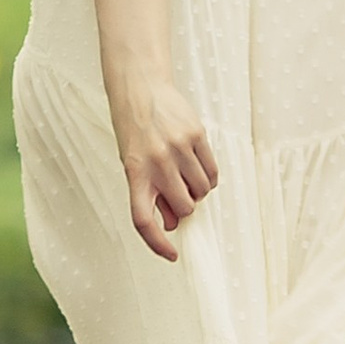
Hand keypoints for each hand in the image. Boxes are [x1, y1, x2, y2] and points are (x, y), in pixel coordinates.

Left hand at [108, 73, 217, 261]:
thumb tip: (170, 224)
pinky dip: (208, 178)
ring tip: (185, 175)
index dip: (157, 244)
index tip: (170, 255)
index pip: (144, 220)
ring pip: (202, 192)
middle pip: (183, 209)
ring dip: (196, 192)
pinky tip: (198, 168)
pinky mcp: (197, 136)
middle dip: (182, 208)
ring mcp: (179, 149)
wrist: (140, 88)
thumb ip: (149, 194)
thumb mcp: (132, 164)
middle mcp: (157, 163)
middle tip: (176, 193)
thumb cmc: (134, 130)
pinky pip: (212, 173)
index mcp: (135, 173)